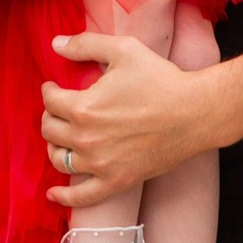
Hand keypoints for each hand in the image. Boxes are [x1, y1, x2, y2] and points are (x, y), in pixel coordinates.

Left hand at [40, 31, 217, 206]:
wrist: (194, 113)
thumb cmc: (160, 79)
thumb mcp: (123, 50)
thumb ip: (86, 44)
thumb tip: (55, 44)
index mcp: (83, 107)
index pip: (50, 101)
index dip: (49, 90)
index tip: (54, 87)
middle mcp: (85, 139)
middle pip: (50, 130)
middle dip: (51, 116)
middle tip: (60, 109)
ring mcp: (100, 165)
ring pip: (60, 160)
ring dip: (55, 147)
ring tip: (62, 138)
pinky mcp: (116, 181)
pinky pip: (81, 197)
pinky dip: (63, 197)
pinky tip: (53, 193)